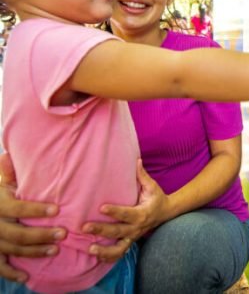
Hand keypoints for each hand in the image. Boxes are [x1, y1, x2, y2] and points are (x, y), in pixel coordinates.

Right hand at [0, 153, 65, 281]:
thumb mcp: (0, 174)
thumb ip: (10, 167)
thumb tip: (17, 152)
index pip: (16, 208)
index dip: (35, 211)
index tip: (56, 210)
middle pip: (16, 233)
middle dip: (40, 235)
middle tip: (62, 234)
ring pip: (11, 250)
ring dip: (34, 252)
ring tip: (55, 249)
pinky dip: (11, 273)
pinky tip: (27, 277)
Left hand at [83, 159, 166, 262]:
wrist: (166, 213)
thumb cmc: (157, 198)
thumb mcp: (152, 186)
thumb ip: (142, 175)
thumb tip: (136, 160)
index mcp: (142, 213)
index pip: (126, 213)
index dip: (114, 211)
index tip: (101, 207)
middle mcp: (137, 228)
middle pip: (118, 231)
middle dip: (101, 229)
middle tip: (85, 226)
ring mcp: (134, 236)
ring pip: (119, 248)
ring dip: (104, 249)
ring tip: (90, 248)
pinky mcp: (131, 241)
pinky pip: (120, 253)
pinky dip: (109, 257)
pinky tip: (96, 255)